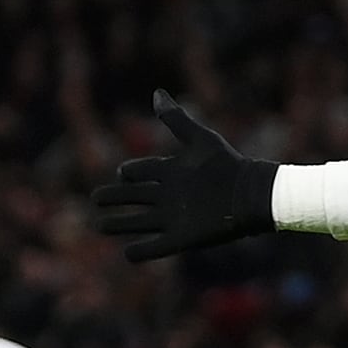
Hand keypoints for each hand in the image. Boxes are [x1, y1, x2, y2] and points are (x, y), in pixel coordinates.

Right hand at [89, 92, 278, 262]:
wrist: (250, 194)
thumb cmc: (228, 164)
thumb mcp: (199, 140)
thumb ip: (176, 120)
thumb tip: (156, 93)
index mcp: (173, 172)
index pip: (143, 172)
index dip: (131, 172)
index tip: (122, 173)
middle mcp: (170, 195)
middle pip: (135, 197)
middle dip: (114, 198)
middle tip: (96, 199)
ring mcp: (175, 218)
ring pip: (140, 222)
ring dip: (119, 224)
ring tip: (99, 225)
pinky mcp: (183, 238)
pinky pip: (158, 246)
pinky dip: (143, 251)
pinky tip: (127, 253)